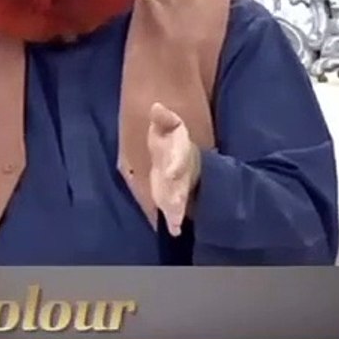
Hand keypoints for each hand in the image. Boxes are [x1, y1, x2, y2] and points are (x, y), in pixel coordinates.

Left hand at [147, 102, 200, 235]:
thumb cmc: (170, 140)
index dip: (175, 165)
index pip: (178, 159)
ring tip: (176, 223)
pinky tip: (173, 231)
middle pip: (181, 184)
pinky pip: (175, 211)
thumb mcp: (166, 125)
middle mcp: (181, 173)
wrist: (180, 154)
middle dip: (178, 194)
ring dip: (177, 211)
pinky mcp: (172, 198)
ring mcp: (178, 188)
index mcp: (179, 153)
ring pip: (180, 200)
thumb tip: (156, 106)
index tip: (169, 171)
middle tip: (175, 203)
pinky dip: (175, 221)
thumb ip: (163, 118)